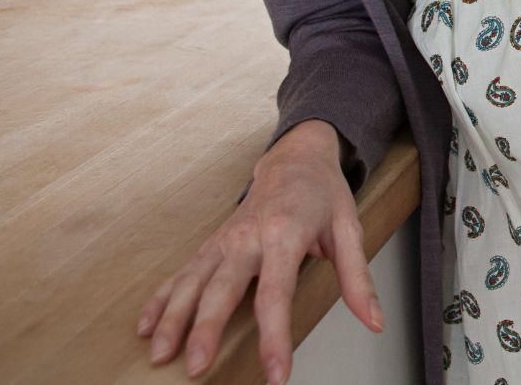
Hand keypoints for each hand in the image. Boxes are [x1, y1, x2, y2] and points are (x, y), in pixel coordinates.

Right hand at [136, 120, 382, 383]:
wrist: (295, 158)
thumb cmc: (323, 195)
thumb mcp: (350, 230)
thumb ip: (358, 279)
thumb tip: (374, 321)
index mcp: (285, 235)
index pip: (277, 293)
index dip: (275, 336)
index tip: (275, 374)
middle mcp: (247, 237)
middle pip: (223, 289)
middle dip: (206, 329)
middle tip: (196, 367)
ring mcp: (224, 241)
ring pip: (192, 282)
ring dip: (173, 319)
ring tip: (160, 355)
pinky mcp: (211, 244)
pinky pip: (181, 273)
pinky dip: (161, 299)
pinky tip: (146, 326)